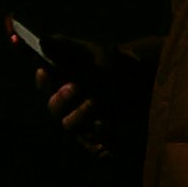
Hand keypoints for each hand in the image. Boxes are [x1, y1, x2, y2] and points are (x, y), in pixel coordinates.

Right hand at [15, 21, 113, 158]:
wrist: (146, 86)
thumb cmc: (115, 66)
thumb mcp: (95, 53)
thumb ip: (67, 48)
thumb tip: (41, 41)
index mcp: (63, 83)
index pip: (45, 85)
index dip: (42, 80)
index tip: (43, 70)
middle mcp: (69, 107)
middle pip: (54, 108)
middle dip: (62, 97)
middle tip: (75, 86)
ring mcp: (83, 125)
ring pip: (69, 125)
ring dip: (79, 114)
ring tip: (94, 101)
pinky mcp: (99, 142)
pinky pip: (92, 145)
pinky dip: (99, 134)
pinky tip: (105, 124)